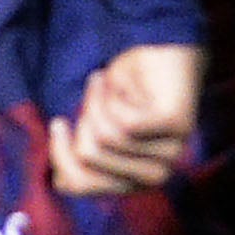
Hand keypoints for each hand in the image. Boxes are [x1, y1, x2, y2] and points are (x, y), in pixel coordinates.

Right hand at [48, 43, 202, 197]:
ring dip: (95, 104)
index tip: (59, 123)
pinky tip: (116, 83)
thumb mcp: (94, 124)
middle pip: (87, 158)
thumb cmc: (125, 88)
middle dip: (81, 123)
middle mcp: (156, 175)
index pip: (79, 185)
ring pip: (104, 138)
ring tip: (102, 82)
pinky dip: (110, 95)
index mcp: (134, 183)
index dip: (60, 157)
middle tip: (92, 96)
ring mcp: (170, 152)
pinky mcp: (174, 125)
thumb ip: (82, 155)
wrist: (164, 48)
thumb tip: (60, 179)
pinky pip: (124, 123)